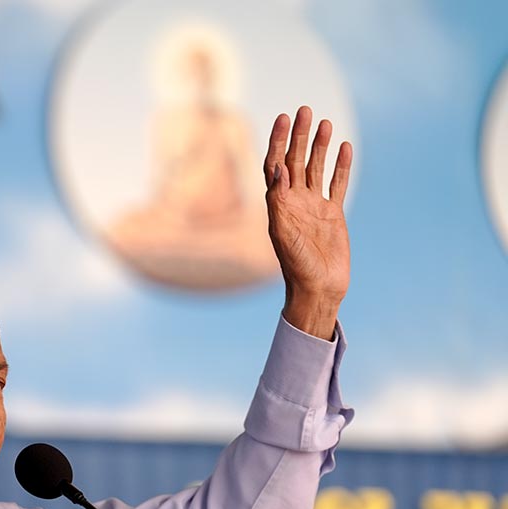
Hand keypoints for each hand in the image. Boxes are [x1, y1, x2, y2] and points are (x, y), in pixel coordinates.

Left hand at [263, 106, 352, 339]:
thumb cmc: (296, 264)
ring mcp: (315, 206)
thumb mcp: (282, 233)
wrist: (318, 287)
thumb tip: (277, 170)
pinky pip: (338, 184)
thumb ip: (279, 201)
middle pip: (295, 160)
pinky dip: (341, 166)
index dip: (277, 142)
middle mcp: (295, 201)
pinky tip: (344, 147)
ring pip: (316, 168)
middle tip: (304, 110)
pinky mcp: (334, 213)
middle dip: (298, 136)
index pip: (275, 165)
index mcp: (279, 204)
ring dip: (319, 145)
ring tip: (324, 122)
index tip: (282, 119)